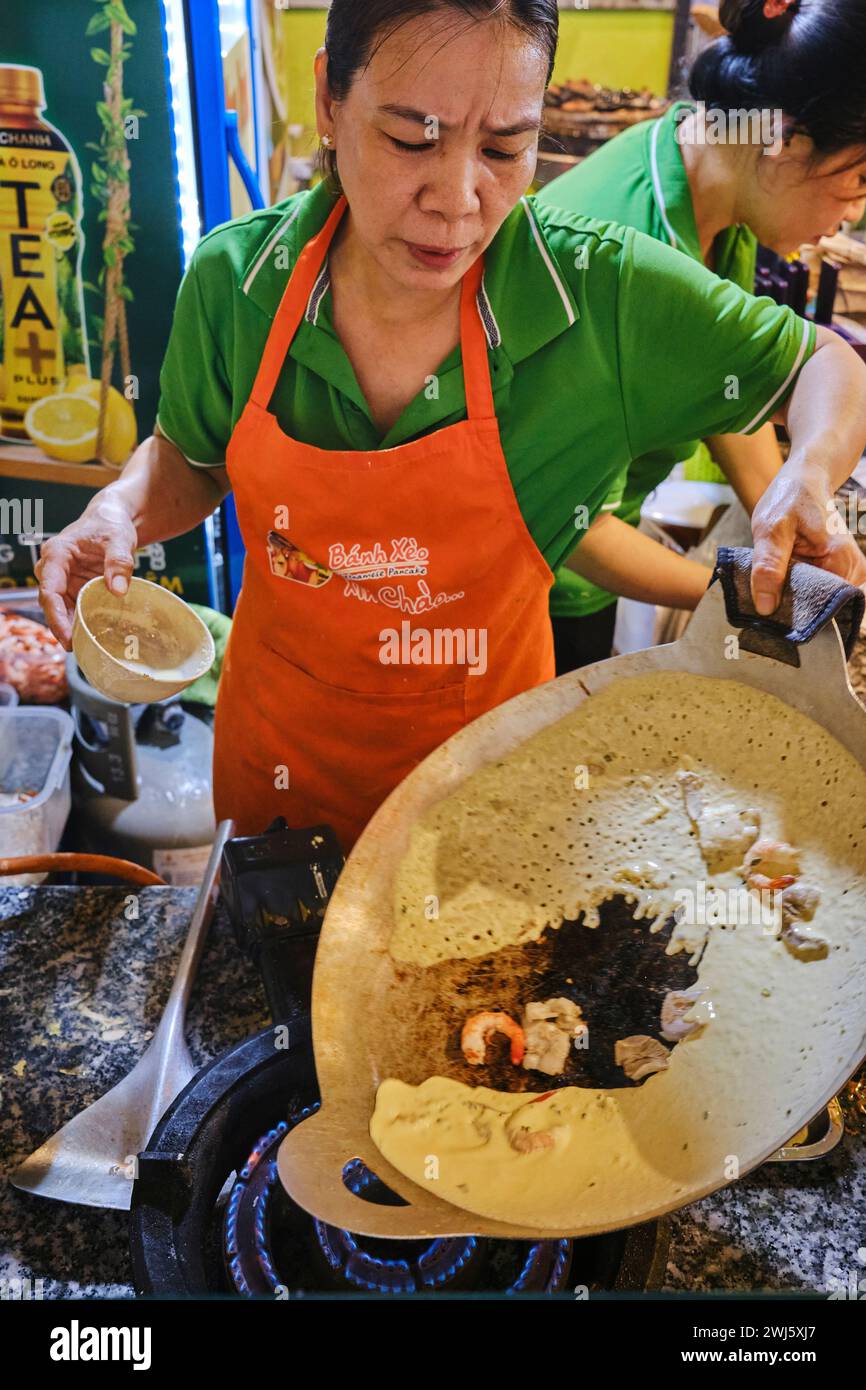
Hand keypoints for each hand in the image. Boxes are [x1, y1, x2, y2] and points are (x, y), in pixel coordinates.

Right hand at [36, 498, 137, 648]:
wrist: (112, 518)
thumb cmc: (111, 524)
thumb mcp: (120, 539)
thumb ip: (119, 562)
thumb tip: (117, 590)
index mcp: (57, 554)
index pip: (49, 591)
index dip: (56, 617)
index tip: (67, 637)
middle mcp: (54, 568)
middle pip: (51, 604)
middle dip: (62, 627)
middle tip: (79, 649)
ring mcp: (62, 578)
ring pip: (61, 608)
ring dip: (71, 627)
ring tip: (87, 648)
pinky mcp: (73, 586)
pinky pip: (72, 607)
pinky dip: (81, 620)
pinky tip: (92, 635)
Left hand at [750, 467, 865, 614]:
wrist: (806, 481)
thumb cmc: (788, 500)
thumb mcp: (770, 529)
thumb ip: (768, 567)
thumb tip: (765, 608)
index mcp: (840, 561)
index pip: (816, 606)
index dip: (789, 611)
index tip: (766, 609)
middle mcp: (853, 570)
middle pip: (818, 606)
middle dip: (791, 604)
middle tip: (764, 595)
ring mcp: (851, 572)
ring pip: (818, 600)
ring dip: (794, 596)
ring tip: (776, 581)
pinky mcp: (843, 572)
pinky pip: (820, 592)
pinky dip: (800, 588)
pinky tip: (785, 578)